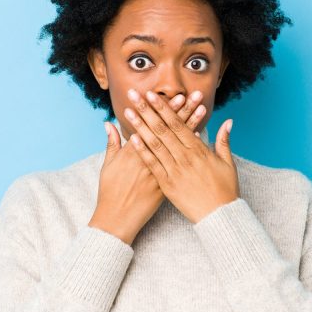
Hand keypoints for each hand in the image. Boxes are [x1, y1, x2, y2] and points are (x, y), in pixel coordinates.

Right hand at [89, 93, 205, 243]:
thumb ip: (112, 143)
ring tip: (202, 109)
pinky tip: (201, 138)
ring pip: (179, 143)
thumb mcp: (109, 165)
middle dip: (183, 110)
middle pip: (170, 129)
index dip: (165, 109)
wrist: (118, 217)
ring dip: (191, 125)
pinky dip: (190, 151)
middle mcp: (150, 157)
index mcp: (134, 151)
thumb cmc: (111, 191)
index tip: (176, 95)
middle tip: (195, 94)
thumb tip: (109, 124)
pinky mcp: (167, 183)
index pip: (153, 124)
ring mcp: (161, 170)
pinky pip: (182, 162)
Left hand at [123, 88, 238, 223]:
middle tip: (134, 95)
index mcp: (198, 149)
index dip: (164, 108)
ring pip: (154, 144)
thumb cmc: (225, 189)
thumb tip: (228, 121)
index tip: (152, 95)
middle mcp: (185, 156)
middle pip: (162, 129)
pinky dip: (142, 151)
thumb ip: (224, 140)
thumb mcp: (227, 162)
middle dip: (147, 110)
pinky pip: (153, 165)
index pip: (177, 123)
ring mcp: (175, 170)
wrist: (220, 216)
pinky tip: (131, 139)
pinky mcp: (167, 184)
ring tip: (127, 112)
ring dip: (140, 126)